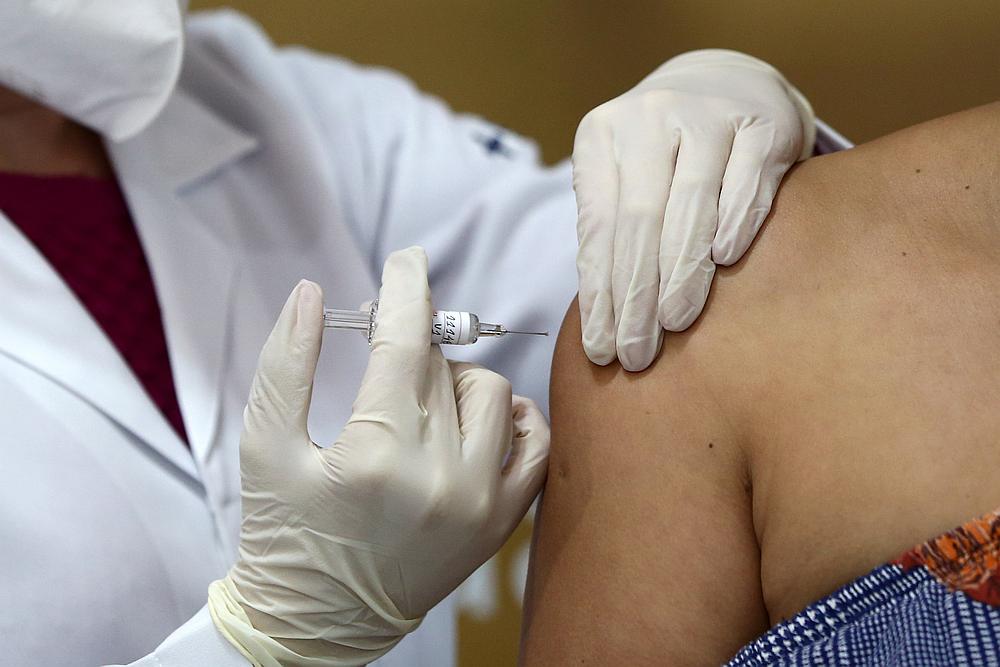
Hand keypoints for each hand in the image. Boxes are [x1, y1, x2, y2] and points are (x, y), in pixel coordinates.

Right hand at [208, 247, 549, 665]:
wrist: (318, 625)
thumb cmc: (283, 535)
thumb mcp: (262, 447)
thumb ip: (286, 363)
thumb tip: (314, 293)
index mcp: (375, 455)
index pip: (403, 343)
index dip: (406, 288)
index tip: (407, 259)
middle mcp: (440, 477)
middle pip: (442, 364)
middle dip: (411, 341)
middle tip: (387, 349)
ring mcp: (481, 503)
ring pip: (491, 391)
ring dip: (454, 380)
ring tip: (418, 404)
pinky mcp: (501, 522)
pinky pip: (537, 441)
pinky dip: (514, 416)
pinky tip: (478, 420)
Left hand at [574, 49, 814, 370]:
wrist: (726, 83)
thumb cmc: (664, 155)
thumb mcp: (624, 177)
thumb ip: (613, 232)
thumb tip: (604, 321)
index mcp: (601, 135)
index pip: (597, 228)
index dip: (599, 293)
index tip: (601, 349)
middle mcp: (649, 117)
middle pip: (638, 220)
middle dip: (635, 296)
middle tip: (636, 354)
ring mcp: (707, 113)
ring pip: (690, 203)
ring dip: (681, 271)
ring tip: (673, 324)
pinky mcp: (763, 121)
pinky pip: (746, 180)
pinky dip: (735, 222)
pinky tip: (725, 263)